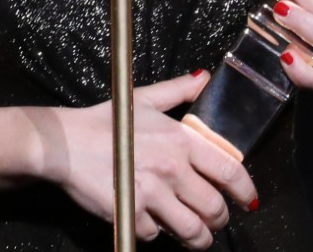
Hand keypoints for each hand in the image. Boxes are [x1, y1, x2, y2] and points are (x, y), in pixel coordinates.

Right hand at [35, 71, 257, 248]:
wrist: (65, 143)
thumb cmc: (103, 121)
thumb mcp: (143, 99)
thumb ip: (178, 90)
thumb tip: (204, 77)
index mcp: (181, 140)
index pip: (230, 171)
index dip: (245, 191)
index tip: (247, 201)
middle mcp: (172, 168)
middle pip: (215, 208)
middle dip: (219, 220)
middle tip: (215, 221)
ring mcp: (153, 194)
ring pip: (193, 231)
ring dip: (198, 239)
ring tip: (195, 237)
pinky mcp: (132, 214)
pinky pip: (155, 234)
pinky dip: (154, 232)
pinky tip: (148, 220)